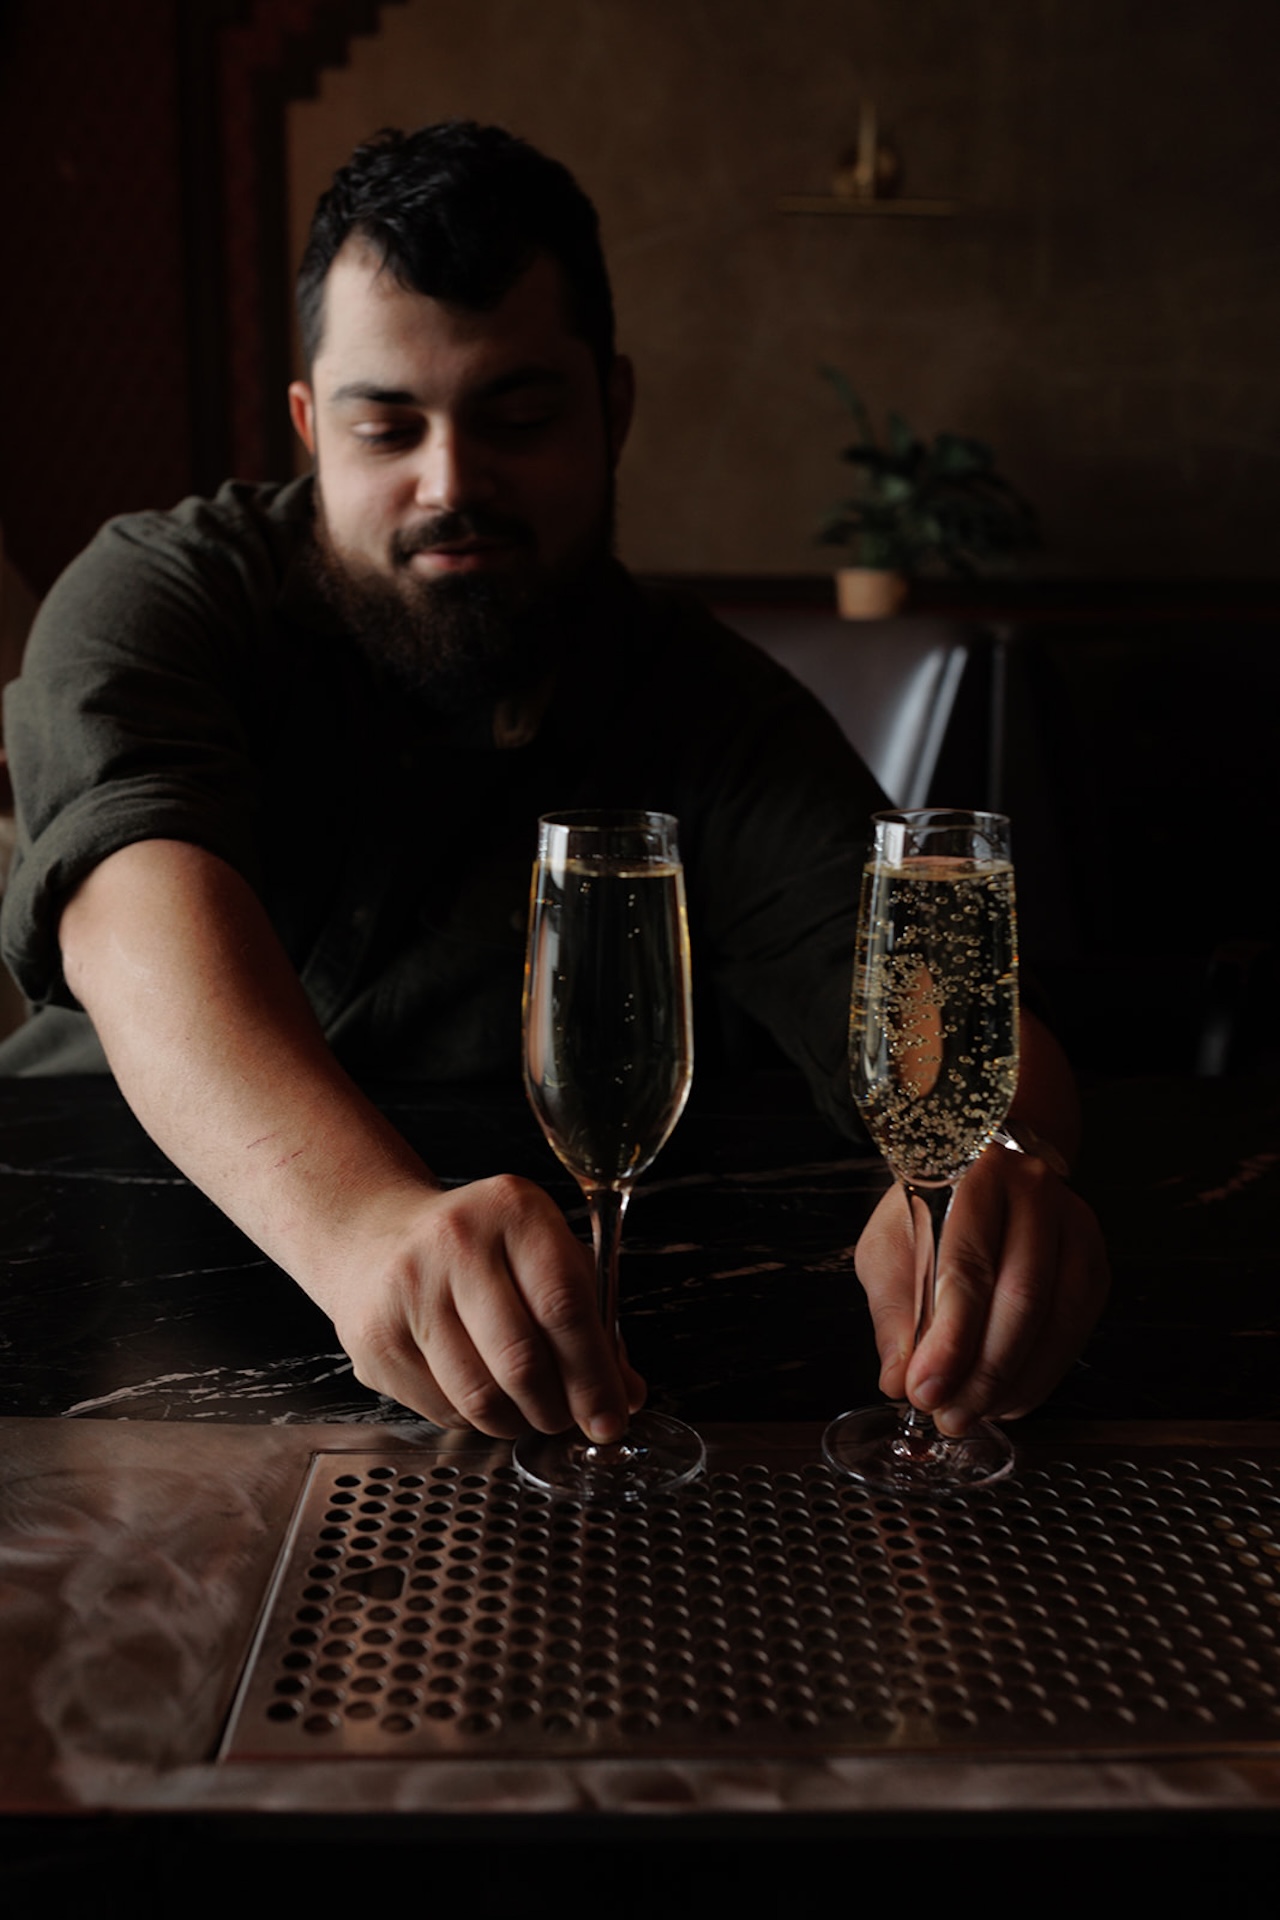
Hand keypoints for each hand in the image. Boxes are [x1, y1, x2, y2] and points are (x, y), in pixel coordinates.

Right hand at [328, 1174, 646, 1441]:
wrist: (375, 1237)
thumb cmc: (479, 1249)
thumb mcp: (543, 1255)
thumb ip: (590, 1319)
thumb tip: (623, 1394)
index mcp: (514, 1211)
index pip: (564, 1306)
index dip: (594, 1375)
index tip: (612, 1416)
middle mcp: (456, 1242)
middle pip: (521, 1359)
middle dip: (557, 1409)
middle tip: (569, 1421)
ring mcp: (409, 1290)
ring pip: (480, 1396)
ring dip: (517, 1422)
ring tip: (528, 1412)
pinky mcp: (375, 1337)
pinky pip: (442, 1409)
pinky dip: (474, 1420)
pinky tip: (480, 1396)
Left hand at [855, 1145, 1109, 1432]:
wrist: (985, 1170)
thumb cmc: (930, 1210)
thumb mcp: (889, 1247)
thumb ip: (894, 1312)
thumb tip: (898, 1380)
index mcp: (974, 1176)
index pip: (968, 1268)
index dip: (948, 1340)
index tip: (922, 1390)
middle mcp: (1034, 1192)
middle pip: (1021, 1298)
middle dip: (982, 1373)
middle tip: (947, 1416)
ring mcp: (1074, 1226)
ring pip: (1057, 1319)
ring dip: (1013, 1383)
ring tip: (972, 1414)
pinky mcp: (1094, 1263)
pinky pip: (1076, 1331)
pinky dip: (1040, 1377)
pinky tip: (1007, 1400)